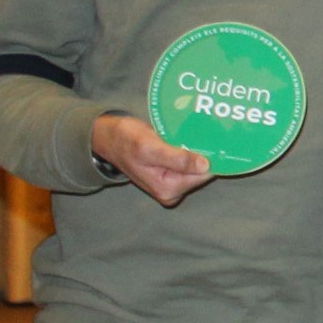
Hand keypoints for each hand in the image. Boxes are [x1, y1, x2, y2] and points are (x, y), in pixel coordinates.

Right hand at [90, 112, 212, 206]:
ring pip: (198, 165)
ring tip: (194, 132)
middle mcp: (172, 190)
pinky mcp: (171, 173)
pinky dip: (191, 149)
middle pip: (203, 171)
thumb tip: (205, 166)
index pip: (204, 174)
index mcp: (168, 189)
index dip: (210, 156)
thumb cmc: (125, 140)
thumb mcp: (149, 147)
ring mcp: (172, 183)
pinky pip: (189, 161)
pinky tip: (188, 137)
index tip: (214, 138)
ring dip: (198, 149)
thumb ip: (177, 159)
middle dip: (204, 152)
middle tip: (203, 132)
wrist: (108, 137)